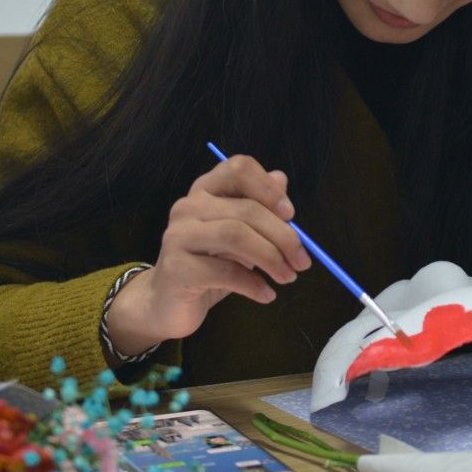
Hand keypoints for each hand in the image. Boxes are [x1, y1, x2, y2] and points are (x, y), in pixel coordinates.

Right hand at [104, 154, 310, 355]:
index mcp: (207, 190)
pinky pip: (224, 272)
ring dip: (271, 258)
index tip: (290, 214)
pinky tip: (266, 294)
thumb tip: (281, 179)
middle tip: (303, 261)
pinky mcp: (176, 268)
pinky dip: (253, 285)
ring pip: (235, 235)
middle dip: (284, 236)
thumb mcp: (239, 235)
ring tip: (288, 277)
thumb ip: (258, 207)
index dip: (268, 187)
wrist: (168, 302)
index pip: (238, 168)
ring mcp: (178, 236)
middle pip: (247, 209)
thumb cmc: (210, 264)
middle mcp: (189, 206)